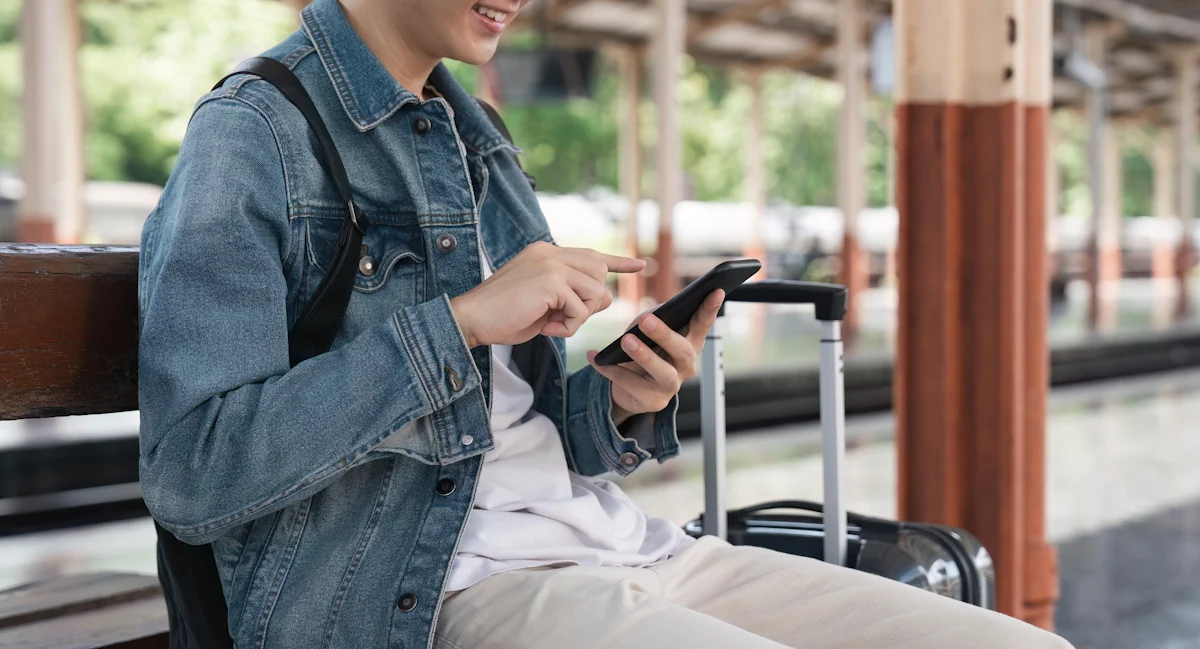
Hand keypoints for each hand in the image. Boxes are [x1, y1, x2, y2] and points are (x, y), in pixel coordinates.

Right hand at [450, 241, 644, 346]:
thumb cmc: (503, 316)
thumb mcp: (544, 303)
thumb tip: (605, 297)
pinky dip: (567, 327)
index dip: (617, 262)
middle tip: (562, 318)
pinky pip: (580, 308)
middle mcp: (550, 253)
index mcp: (546, 253)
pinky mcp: (551, 280)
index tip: (640, 265)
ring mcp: (551, 264)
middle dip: (591, 302)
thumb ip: (571, 295)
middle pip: (599, 273)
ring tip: (551, 323)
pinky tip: (545, 328)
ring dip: (578, 316)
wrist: (471, 319)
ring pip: (594, 291)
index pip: (590, 254)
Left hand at [586, 289, 724, 425]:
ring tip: (626, 340)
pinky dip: (611, 370)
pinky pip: (631, 384)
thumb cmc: (643, 351)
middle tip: (646, 320)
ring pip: (663, 372)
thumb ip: (652, 321)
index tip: (716, 291)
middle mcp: (685, 365)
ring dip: (644, 355)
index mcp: (689, 343)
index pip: (703, 324)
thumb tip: (646, 319)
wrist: (627, 389)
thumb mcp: (647, 332)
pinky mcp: (653, 401)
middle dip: (664, 334)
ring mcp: (672, 385)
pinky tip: (595, 358)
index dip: (710, 309)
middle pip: (682, 350)